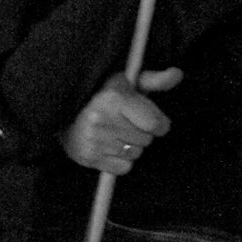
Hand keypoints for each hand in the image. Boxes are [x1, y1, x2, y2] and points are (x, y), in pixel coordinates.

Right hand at [59, 68, 182, 176]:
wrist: (63, 110)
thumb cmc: (102, 95)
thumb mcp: (127, 83)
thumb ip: (154, 80)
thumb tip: (178, 73)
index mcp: (115, 97)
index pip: (155, 124)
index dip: (158, 122)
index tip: (149, 118)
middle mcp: (103, 119)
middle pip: (147, 140)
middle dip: (142, 132)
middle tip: (126, 122)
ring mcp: (94, 140)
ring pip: (136, 154)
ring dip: (132, 146)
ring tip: (116, 133)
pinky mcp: (88, 157)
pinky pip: (124, 168)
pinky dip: (121, 160)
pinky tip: (109, 146)